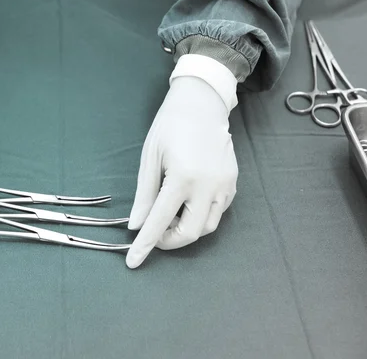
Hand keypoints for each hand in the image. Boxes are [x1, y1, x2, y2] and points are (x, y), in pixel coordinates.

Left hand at [126, 70, 237, 267]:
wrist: (202, 104)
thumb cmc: (170, 127)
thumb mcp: (150, 158)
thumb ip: (144, 195)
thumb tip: (136, 225)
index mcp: (183, 177)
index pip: (160, 221)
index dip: (145, 244)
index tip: (133, 261)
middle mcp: (208, 185)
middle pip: (190, 233)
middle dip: (169, 241)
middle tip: (154, 232)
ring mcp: (224, 186)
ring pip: (207, 227)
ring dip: (186, 230)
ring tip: (170, 215)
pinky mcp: (233, 184)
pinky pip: (217, 213)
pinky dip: (200, 217)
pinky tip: (187, 203)